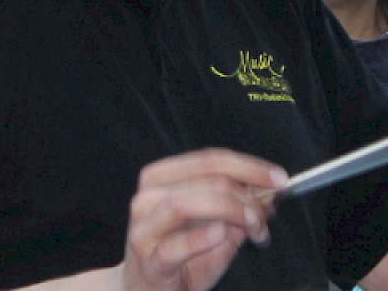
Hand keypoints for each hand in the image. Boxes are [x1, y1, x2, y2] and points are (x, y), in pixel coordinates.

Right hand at [120, 148, 287, 290]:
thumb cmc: (180, 260)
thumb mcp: (212, 229)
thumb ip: (235, 210)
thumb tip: (268, 193)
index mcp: (161, 179)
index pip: (209, 161)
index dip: (248, 167)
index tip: (278, 179)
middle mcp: (148, 197)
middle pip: (202, 180)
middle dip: (245, 194)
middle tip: (267, 214)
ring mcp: (144, 228)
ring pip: (183, 204)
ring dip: (228, 211)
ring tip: (253, 226)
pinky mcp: (148, 263)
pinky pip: (173, 247)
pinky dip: (200, 238)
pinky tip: (220, 235)